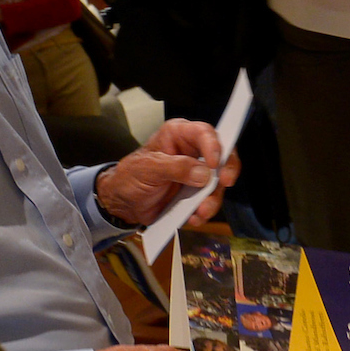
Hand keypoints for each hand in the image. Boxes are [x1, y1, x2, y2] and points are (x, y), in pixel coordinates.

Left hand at [95, 118, 240, 225]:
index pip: (204, 133)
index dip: (214, 146)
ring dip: (213, 199)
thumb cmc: (130, 177)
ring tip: (201, 212)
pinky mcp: (196, 194)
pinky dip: (203, 212)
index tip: (214, 164)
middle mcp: (193, 151)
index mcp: (179, 135)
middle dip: (226, 171)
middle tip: (225, 183)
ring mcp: (197, 174)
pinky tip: (193, 218)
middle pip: (221, 155)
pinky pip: (208, 201)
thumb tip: (204, 173)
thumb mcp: (148, 168)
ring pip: (218, 183)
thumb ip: (175, 167)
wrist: (123, 205)